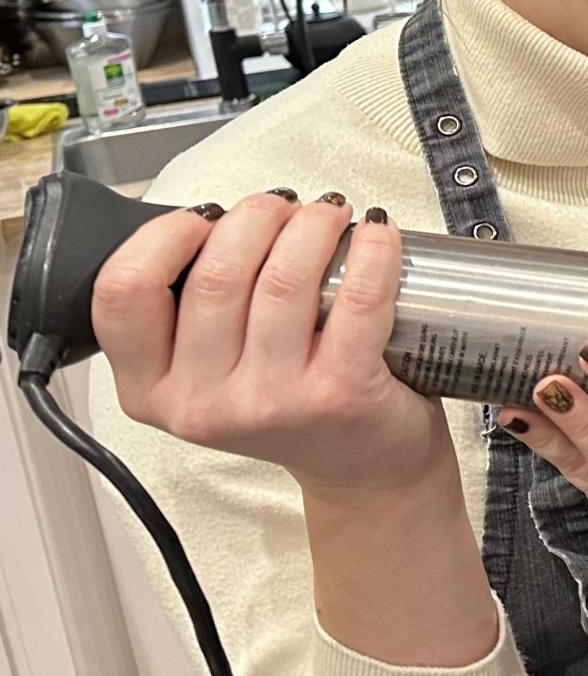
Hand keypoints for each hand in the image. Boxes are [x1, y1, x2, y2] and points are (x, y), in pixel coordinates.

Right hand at [94, 193, 455, 499]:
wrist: (361, 469)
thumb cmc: (287, 401)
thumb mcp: (208, 369)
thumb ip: (188, 310)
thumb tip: (218, 220)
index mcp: (150, 389)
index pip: (122, 292)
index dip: (163, 236)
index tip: (206, 215)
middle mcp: (201, 402)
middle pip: (214, 273)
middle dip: (256, 216)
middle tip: (287, 205)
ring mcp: (269, 402)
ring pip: (283, 278)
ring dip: (313, 224)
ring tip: (330, 212)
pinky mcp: (338, 395)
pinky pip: (356, 299)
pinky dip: (372, 251)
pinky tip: (376, 232)